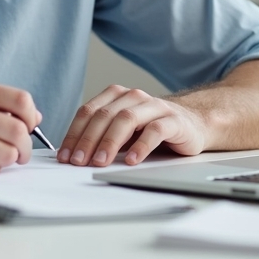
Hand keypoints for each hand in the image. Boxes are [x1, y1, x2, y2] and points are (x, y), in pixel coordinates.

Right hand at [0, 75, 40, 174]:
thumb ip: (0, 101)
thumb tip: (35, 117)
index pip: (22, 100)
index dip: (31, 116)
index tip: (28, 125)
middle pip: (18, 131)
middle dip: (26, 146)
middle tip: (21, 150)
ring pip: (8, 153)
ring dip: (10, 158)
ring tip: (0, 154)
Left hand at [56, 85, 207, 166]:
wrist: (193, 124)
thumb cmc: (152, 129)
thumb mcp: (123, 131)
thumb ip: (102, 136)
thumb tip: (73, 155)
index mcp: (116, 96)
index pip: (89, 112)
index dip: (74, 133)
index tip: (65, 155)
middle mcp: (133, 97)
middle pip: (105, 115)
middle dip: (88, 139)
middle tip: (78, 161)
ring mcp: (154, 106)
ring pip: (126, 119)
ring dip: (110, 142)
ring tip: (100, 161)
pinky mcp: (173, 120)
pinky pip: (154, 130)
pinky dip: (141, 145)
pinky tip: (132, 160)